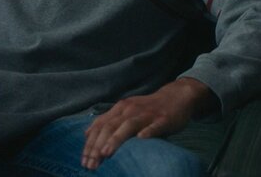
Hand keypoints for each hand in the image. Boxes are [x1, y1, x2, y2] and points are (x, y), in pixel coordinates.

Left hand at [81, 78, 216, 169]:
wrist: (176, 96)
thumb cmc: (148, 109)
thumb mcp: (125, 112)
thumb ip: (108, 122)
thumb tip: (87, 133)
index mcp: (120, 109)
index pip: (100, 125)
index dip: (90, 143)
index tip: (83, 160)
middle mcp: (130, 110)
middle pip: (110, 126)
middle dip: (98, 146)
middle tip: (91, 163)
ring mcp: (147, 114)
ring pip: (128, 125)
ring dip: (116, 139)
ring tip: (106, 153)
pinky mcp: (163, 119)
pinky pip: (154, 126)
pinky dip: (147, 132)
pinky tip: (141, 139)